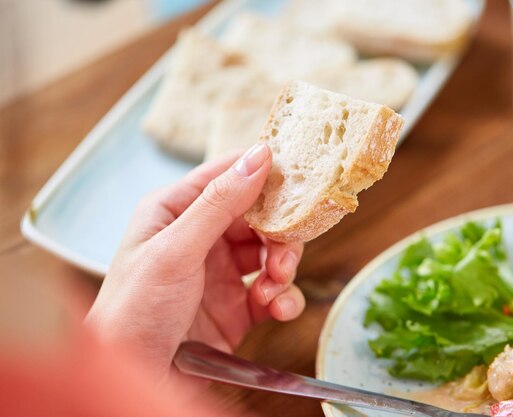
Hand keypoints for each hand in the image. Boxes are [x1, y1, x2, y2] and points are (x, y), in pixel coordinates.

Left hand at [85, 144, 304, 386]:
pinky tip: (278, 308)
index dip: (263, 174)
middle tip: (284, 253)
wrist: (135, 375)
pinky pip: (273, 290)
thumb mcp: (175, 250)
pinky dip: (283, 296)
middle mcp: (201, 235)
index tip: (297, 179)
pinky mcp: (238, 304)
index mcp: (176, 209)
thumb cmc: (135, 308)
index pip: (227, 175)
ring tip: (275, 286)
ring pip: (270, 251)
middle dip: (278, 233)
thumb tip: (259, 155)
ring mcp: (221, 270)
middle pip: (258, 216)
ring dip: (283, 266)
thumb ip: (219, 203)